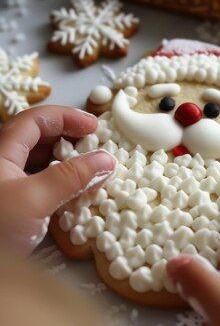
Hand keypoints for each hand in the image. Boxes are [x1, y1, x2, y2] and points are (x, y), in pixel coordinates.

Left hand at [0, 106, 114, 254]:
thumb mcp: (33, 200)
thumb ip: (70, 178)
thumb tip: (105, 160)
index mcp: (1, 150)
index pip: (38, 119)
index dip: (68, 117)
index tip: (95, 128)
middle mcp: (1, 164)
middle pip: (38, 139)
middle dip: (69, 141)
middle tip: (95, 151)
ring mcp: (4, 186)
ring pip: (37, 164)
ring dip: (65, 165)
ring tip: (88, 175)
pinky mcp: (8, 208)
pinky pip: (36, 186)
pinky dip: (56, 186)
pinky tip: (71, 199)